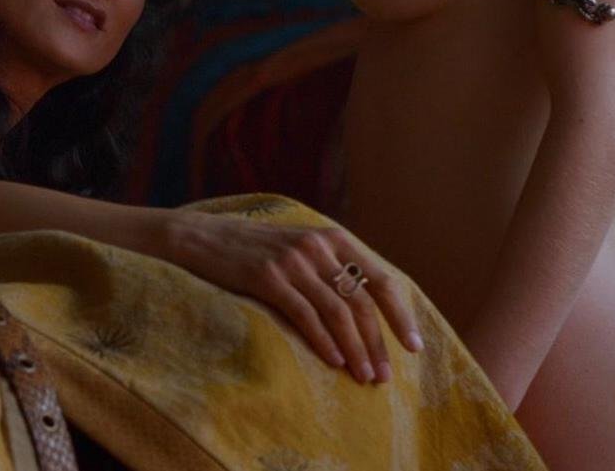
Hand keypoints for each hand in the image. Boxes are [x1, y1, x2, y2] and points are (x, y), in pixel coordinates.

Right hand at [157, 210, 423, 384]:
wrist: (200, 237)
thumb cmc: (253, 249)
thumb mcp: (299, 246)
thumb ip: (331, 266)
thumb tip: (367, 309)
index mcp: (332, 237)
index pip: (380, 279)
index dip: (400, 315)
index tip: (414, 347)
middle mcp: (316, 245)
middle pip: (361, 301)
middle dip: (378, 343)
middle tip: (384, 376)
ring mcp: (291, 260)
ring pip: (337, 312)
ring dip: (355, 349)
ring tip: (363, 377)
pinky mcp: (266, 277)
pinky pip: (305, 315)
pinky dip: (323, 341)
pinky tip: (333, 361)